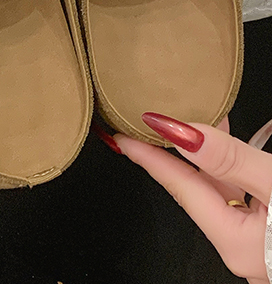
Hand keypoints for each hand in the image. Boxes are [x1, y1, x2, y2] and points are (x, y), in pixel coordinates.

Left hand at [115, 113, 271, 283]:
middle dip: (172, 153)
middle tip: (145, 122)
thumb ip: (233, 161)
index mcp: (237, 245)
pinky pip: (245, 204)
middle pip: (198, 192)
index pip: (180, 188)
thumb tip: (184, 134)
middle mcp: (245, 254)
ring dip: (207, 159)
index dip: (148, 156)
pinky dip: (233, 174)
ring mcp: (262, 251)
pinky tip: (229, 150)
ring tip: (191, 122)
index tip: (120, 135)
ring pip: (224, 196)